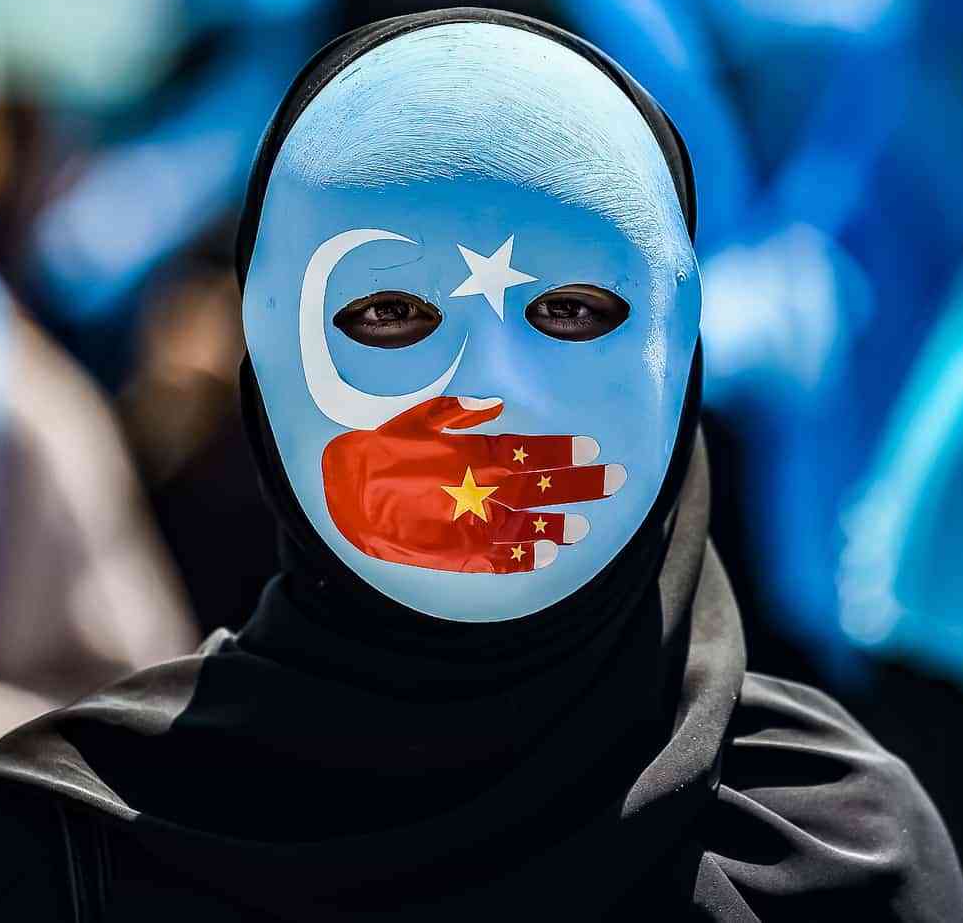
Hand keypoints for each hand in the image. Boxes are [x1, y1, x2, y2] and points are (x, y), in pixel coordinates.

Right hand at [321, 396, 625, 573]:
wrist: (345, 496)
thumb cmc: (382, 451)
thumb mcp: (419, 418)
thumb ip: (459, 412)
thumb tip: (493, 403)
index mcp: (474, 455)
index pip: (531, 452)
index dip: (563, 451)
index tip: (591, 448)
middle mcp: (480, 489)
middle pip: (542, 488)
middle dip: (582, 483)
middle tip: (616, 479)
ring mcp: (471, 523)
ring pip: (527, 525)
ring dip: (559, 525)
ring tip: (586, 527)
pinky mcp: (456, 552)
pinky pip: (498, 558)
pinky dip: (524, 558)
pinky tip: (549, 556)